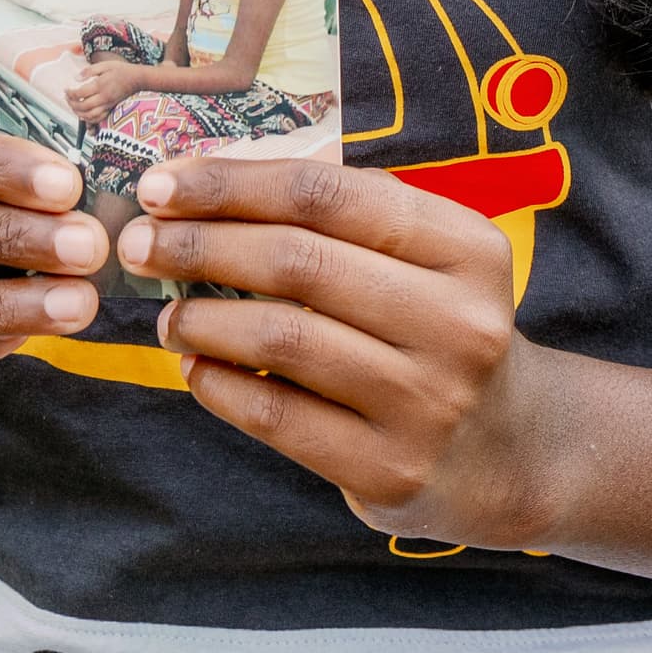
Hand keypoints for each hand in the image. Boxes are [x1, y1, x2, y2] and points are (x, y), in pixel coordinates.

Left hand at [66, 60, 137, 121]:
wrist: (138, 79)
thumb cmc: (122, 70)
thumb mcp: (105, 65)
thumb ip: (89, 70)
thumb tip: (75, 77)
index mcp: (100, 85)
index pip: (80, 93)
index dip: (70, 93)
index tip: (66, 90)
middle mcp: (104, 97)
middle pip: (83, 106)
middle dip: (71, 104)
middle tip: (67, 98)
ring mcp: (108, 104)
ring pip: (89, 115)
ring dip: (78, 113)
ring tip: (73, 106)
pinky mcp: (111, 108)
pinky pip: (98, 118)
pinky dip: (89, 119)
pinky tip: (84, 114)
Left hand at [118, 157, 558, 549]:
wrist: (512, 451)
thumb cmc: (441, 329)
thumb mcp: (431, 259)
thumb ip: (346, 217)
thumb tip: (212, 184)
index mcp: (466, 247)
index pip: (326, 195)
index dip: (232, 183)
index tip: (161, 184)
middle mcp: (457, 321)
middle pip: (298, 262)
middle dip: (200, 246)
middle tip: (139, 244)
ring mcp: (427, 401)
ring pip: (282, 339)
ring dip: (204, 320)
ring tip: (168, 314)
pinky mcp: (392, 469)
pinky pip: (280, 418)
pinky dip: (221, 387)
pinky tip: (195, 369)